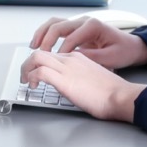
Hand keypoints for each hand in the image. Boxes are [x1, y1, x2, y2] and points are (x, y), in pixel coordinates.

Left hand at [21, 50, 146, 121]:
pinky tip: (33, 85)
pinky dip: (31, 77)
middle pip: (41, 52)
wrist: (120, 95)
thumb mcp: (93, 79)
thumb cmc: (112, 92)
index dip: (40, 62)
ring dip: (26, 68)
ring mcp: (67, 68)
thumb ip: (81, 78)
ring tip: (26, 80)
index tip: (37, 72)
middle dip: (28, 63)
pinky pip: (39, 72)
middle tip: (26, 75)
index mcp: (79, 57)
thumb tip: (73, 86)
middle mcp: (71, 59)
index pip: (52, 54)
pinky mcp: (64, 80)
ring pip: (36, 57)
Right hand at [29, 16, 146, 69]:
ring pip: (55, 23)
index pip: (71, 38)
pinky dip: (46, 34)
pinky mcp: (77, 29)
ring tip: (33, 46)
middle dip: (46, 40)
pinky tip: (40, 44)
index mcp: (94, 26)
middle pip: (58, 26)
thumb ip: (91, 58)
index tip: (55, 64)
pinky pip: (57, 28)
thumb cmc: (123, 51)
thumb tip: (72, 59)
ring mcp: (80, 24)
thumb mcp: (110, 58)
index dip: (61, 52)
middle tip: (39, 55)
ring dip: (42, 34)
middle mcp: (85, 21)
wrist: (132, 47)